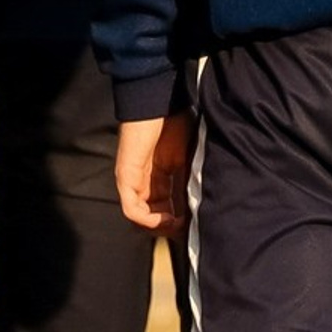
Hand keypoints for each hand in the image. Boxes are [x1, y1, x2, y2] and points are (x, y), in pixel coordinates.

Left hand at [114, 112, 194, 237]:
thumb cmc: (176, 124)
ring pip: (140, 218)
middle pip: (151, 218)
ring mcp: (131, 181)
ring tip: (179, 226)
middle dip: (170, 228)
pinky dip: (148, 220)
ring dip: (160, 227)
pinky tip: (166, 219)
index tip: (196, 225)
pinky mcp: (126, 177)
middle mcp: (142, 183)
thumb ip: (191, 184)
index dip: (180, 222)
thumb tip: (205, 209)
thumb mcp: (189, 161)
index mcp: (157, 178)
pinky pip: (131, 209)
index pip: (164, 210)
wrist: (160, 101)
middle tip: (188, 229)